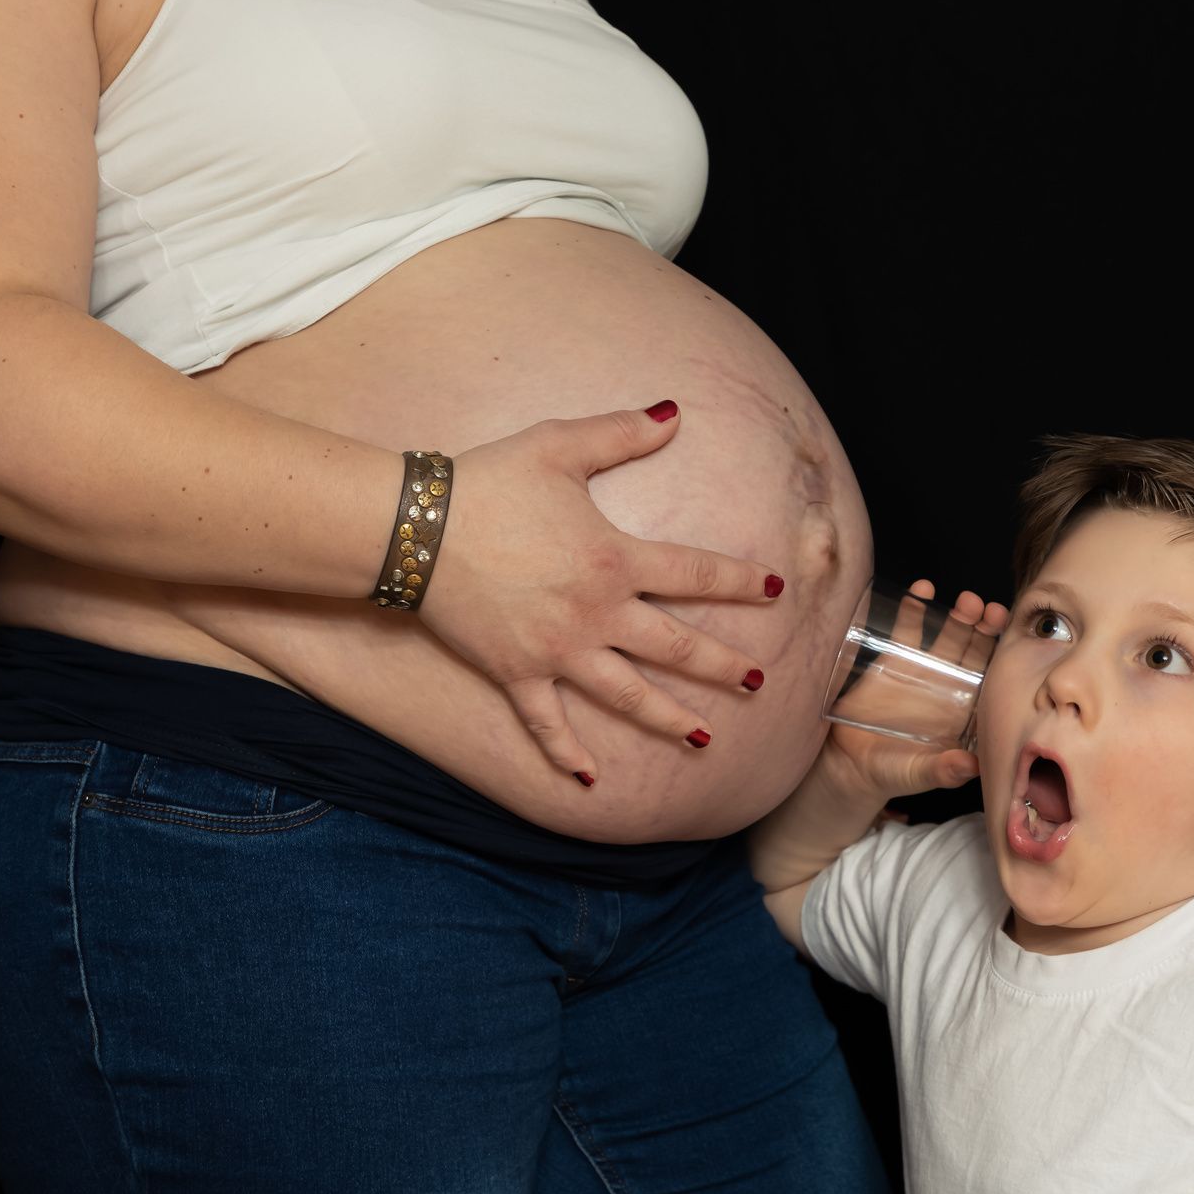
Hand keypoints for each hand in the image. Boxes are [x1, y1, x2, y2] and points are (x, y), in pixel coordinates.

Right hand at [414, 402, 783, 782]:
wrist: (416, 528)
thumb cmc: (490, 482)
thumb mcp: (560, 445)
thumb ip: (621, 432)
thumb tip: (675, 412)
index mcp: (616, 559)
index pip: (696, 574)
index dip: (740, 581)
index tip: (777, 592)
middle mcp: (598, 614)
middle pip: (675, 647)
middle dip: (720, 665)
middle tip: (757, 682)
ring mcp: (558, 651)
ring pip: (626, 695)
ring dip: (668, 718)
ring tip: (704, 739)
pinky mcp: (518, 672)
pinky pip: (547, 722)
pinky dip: (566, 754)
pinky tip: (589, 781)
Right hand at [817, 578, 1008, 811]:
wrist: (846, 764)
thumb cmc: (889, 773)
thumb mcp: (916, 774)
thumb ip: (942, 771)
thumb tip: (971, 766)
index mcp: (965, 713)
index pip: (992, 680)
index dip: (1003, 659)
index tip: (1012, 642)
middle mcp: (952, 687)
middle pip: (976, 651)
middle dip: (986, 630)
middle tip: (991, 611)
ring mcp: (925, 670)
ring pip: (949, 634)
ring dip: (960, 615)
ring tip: (967, 601)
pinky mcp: (895, 659)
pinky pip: (909, 628)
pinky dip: (915, 607)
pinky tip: (923, 589)